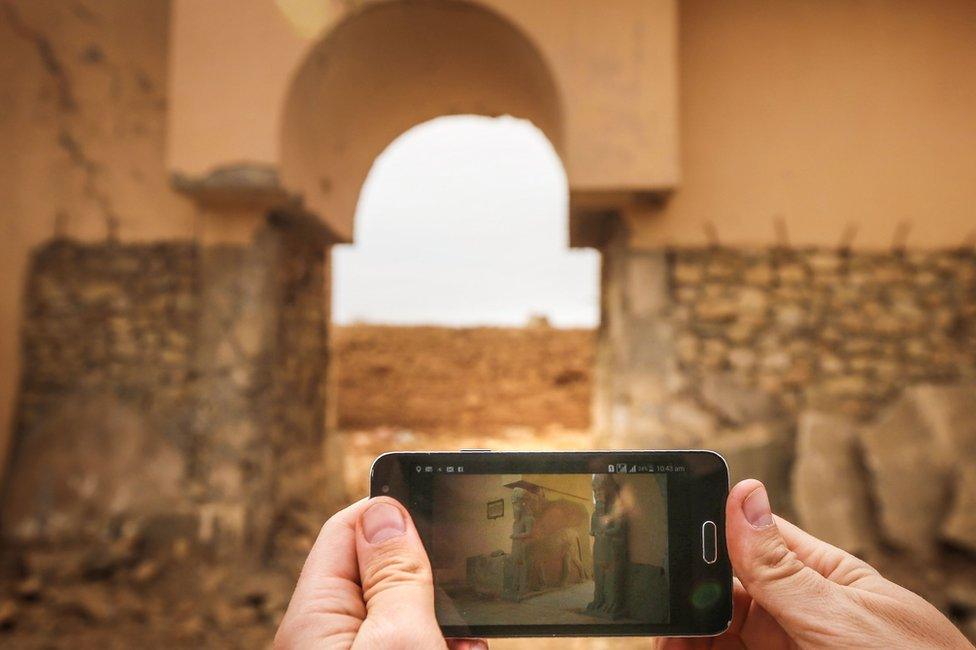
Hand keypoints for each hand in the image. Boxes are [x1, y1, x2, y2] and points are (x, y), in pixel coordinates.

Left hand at [274, 497, 485, 649]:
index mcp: (314, 617)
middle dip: (430, 568)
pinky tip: (465, 647)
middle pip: (379, 568)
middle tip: (472, 576)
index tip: (442, 499)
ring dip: (442, 611)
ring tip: (473, 629)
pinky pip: (407, 640)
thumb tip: (386, 509)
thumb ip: (395, 573)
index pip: (348, 529)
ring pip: (402, 610)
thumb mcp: (401, 639)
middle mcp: (327, 636)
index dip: (394, 508)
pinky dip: (441, 641)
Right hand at [660, 479, 972, 648]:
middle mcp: (802, 613)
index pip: (755, 538)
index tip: (668, 536)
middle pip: (726, 592)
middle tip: (658, 603)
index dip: (710, 535)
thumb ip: (784, 566)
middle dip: (690, 593)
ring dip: (686, 631)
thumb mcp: (842, 618)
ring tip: (661, 636)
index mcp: (826, 577)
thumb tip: (746, 494)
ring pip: (719, 634)